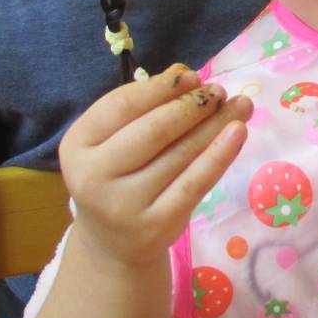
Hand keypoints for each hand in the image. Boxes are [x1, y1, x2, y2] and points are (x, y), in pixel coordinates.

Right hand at [59, 65, 251, 267]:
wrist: (114, 243)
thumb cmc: (118, 176)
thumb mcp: (116, 140)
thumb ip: (144, 106)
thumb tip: (184, 74)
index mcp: (77, 144)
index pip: (121, 105)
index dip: (161, 88)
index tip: (193, 76)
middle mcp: (93, 176)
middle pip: (153, 129)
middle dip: (192, 105)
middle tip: (219, 92)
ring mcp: (124, 204)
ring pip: (180, 154)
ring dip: (215, 124)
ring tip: (240, 105)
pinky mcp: (156, 224)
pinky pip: (195, 183)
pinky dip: (220, 154)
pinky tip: (238, 132)